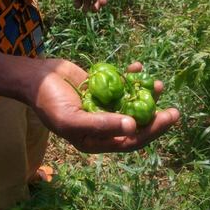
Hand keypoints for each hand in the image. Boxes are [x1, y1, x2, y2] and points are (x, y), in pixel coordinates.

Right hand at [27, 60, 179, 152]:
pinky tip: (138, 68)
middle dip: (154, 117)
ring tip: (158, 84)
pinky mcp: (101, 88)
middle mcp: (101, 125)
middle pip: (135, 125)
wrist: (35, 78)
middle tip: (174, 110)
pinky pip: (120, 85)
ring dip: (145, 95)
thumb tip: (133, 127)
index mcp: (95, 140)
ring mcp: (102, 106)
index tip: (168, 119)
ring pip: (130, 103)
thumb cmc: (49, 101)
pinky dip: (130, 77)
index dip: (151, 132)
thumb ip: (102, 124)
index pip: (129, 141)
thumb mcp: (72, 118)